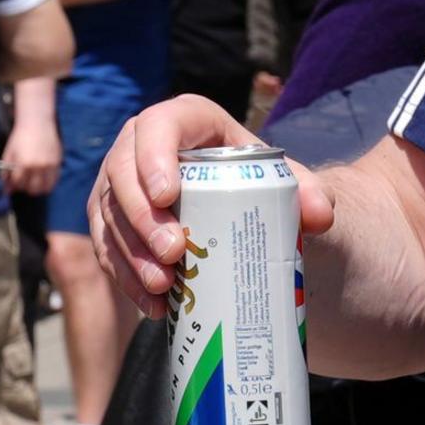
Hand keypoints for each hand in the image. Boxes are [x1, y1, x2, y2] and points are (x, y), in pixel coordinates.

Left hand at [0, 108, 61, 197]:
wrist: (37, 123)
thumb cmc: (20, 137)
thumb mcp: (9, 153)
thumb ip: (6, 173)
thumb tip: (6, 190)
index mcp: (23, 163)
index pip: (18, 184)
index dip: (14, 185)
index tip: (13, 182)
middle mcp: (38, 166)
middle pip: (32, 189)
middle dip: (25, 188)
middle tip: (23, 183)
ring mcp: (49, 165)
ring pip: (45, 188)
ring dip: (38, 189)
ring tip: (33, 183)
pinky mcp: (58, 162)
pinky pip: (54, 181)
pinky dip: (48, 184)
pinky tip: (42, 179)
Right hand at [91, 94, 334, 305]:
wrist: (245, 212)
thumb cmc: (261, 185)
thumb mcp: (288, 184)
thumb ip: (310, 193)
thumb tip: (320, 214)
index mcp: (187, 121)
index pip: (161, 123)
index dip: (154, 155)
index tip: (167, 195)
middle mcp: (143, 145)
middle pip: (123, 170)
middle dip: (142, 216)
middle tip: (173, 254)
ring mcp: (121, 182)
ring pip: (108, 212)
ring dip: (130, 252)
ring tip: (162, 286)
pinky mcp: (113, 220)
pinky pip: (105, 244)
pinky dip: (124, 276)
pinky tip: (152, 304)